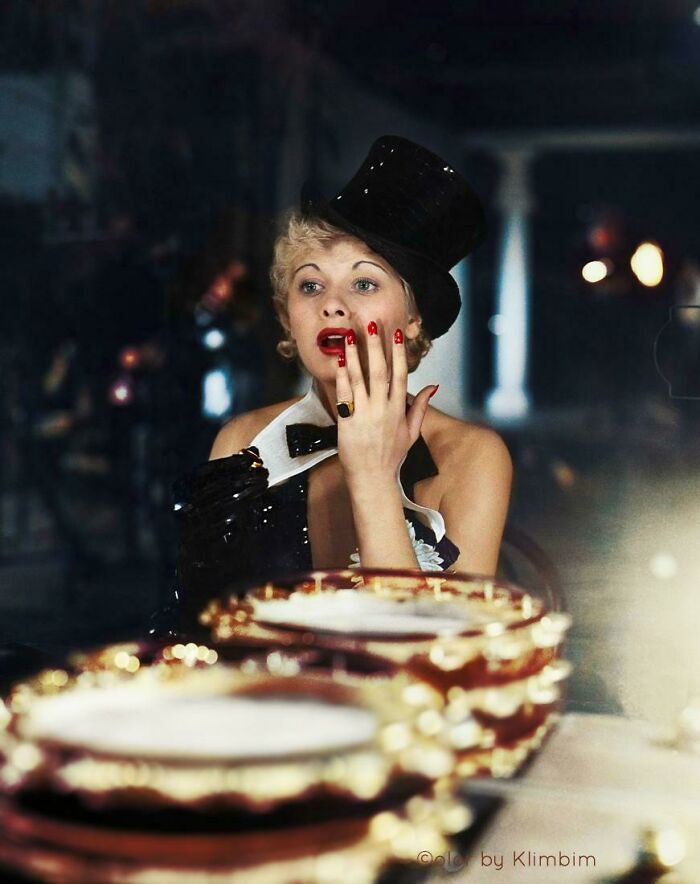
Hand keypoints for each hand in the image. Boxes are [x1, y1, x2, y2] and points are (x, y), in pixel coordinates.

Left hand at [335, 320, 437, 484]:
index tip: (395, 334)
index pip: (400, 374)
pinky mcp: (347, 421)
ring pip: (359, 378)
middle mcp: (382, 409)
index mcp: (398, 409)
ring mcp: (364, 414)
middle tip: (370, 324)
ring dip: (354, 355)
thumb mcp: (411, 432)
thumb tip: (433, 386)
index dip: (398, 353)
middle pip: (379, 371)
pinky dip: (341, 377)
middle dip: (375, 346)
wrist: (372, 478)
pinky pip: (343, 394)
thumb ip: (420, 407)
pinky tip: (338, 361)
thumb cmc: (391, 456)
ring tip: (349, 335)